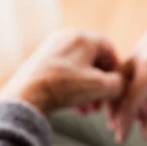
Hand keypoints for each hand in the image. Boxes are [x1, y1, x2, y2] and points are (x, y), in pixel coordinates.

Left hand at [0, 29, 124, 114]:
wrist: (26, 96)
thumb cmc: (65, 88)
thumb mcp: (101, 87)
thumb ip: (119, 83)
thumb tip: (120, 83)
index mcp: (83, 36)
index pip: (109, 48)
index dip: (116, 69)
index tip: (117, 87)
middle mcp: (66, 37)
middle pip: (93, 60)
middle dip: (100, 84)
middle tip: (102, 102)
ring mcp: (51, 48)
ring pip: (78, 69)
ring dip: (87, 89)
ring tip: (87, 109)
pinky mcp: (40, 61)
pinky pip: (64, 72)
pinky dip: (73, 87)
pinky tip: (74, 106)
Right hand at [110, 9, 146, 142]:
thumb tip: (145, 135)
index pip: (131, 95)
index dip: (125, 120)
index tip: (121, 139)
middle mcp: (144, 49)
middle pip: (120, 83)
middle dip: (119, 109)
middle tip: (120, 132)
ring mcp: (145, 44)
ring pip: (125, 76)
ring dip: (128, 98)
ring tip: (139, 121)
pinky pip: (134, 67)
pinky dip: (136, 86)